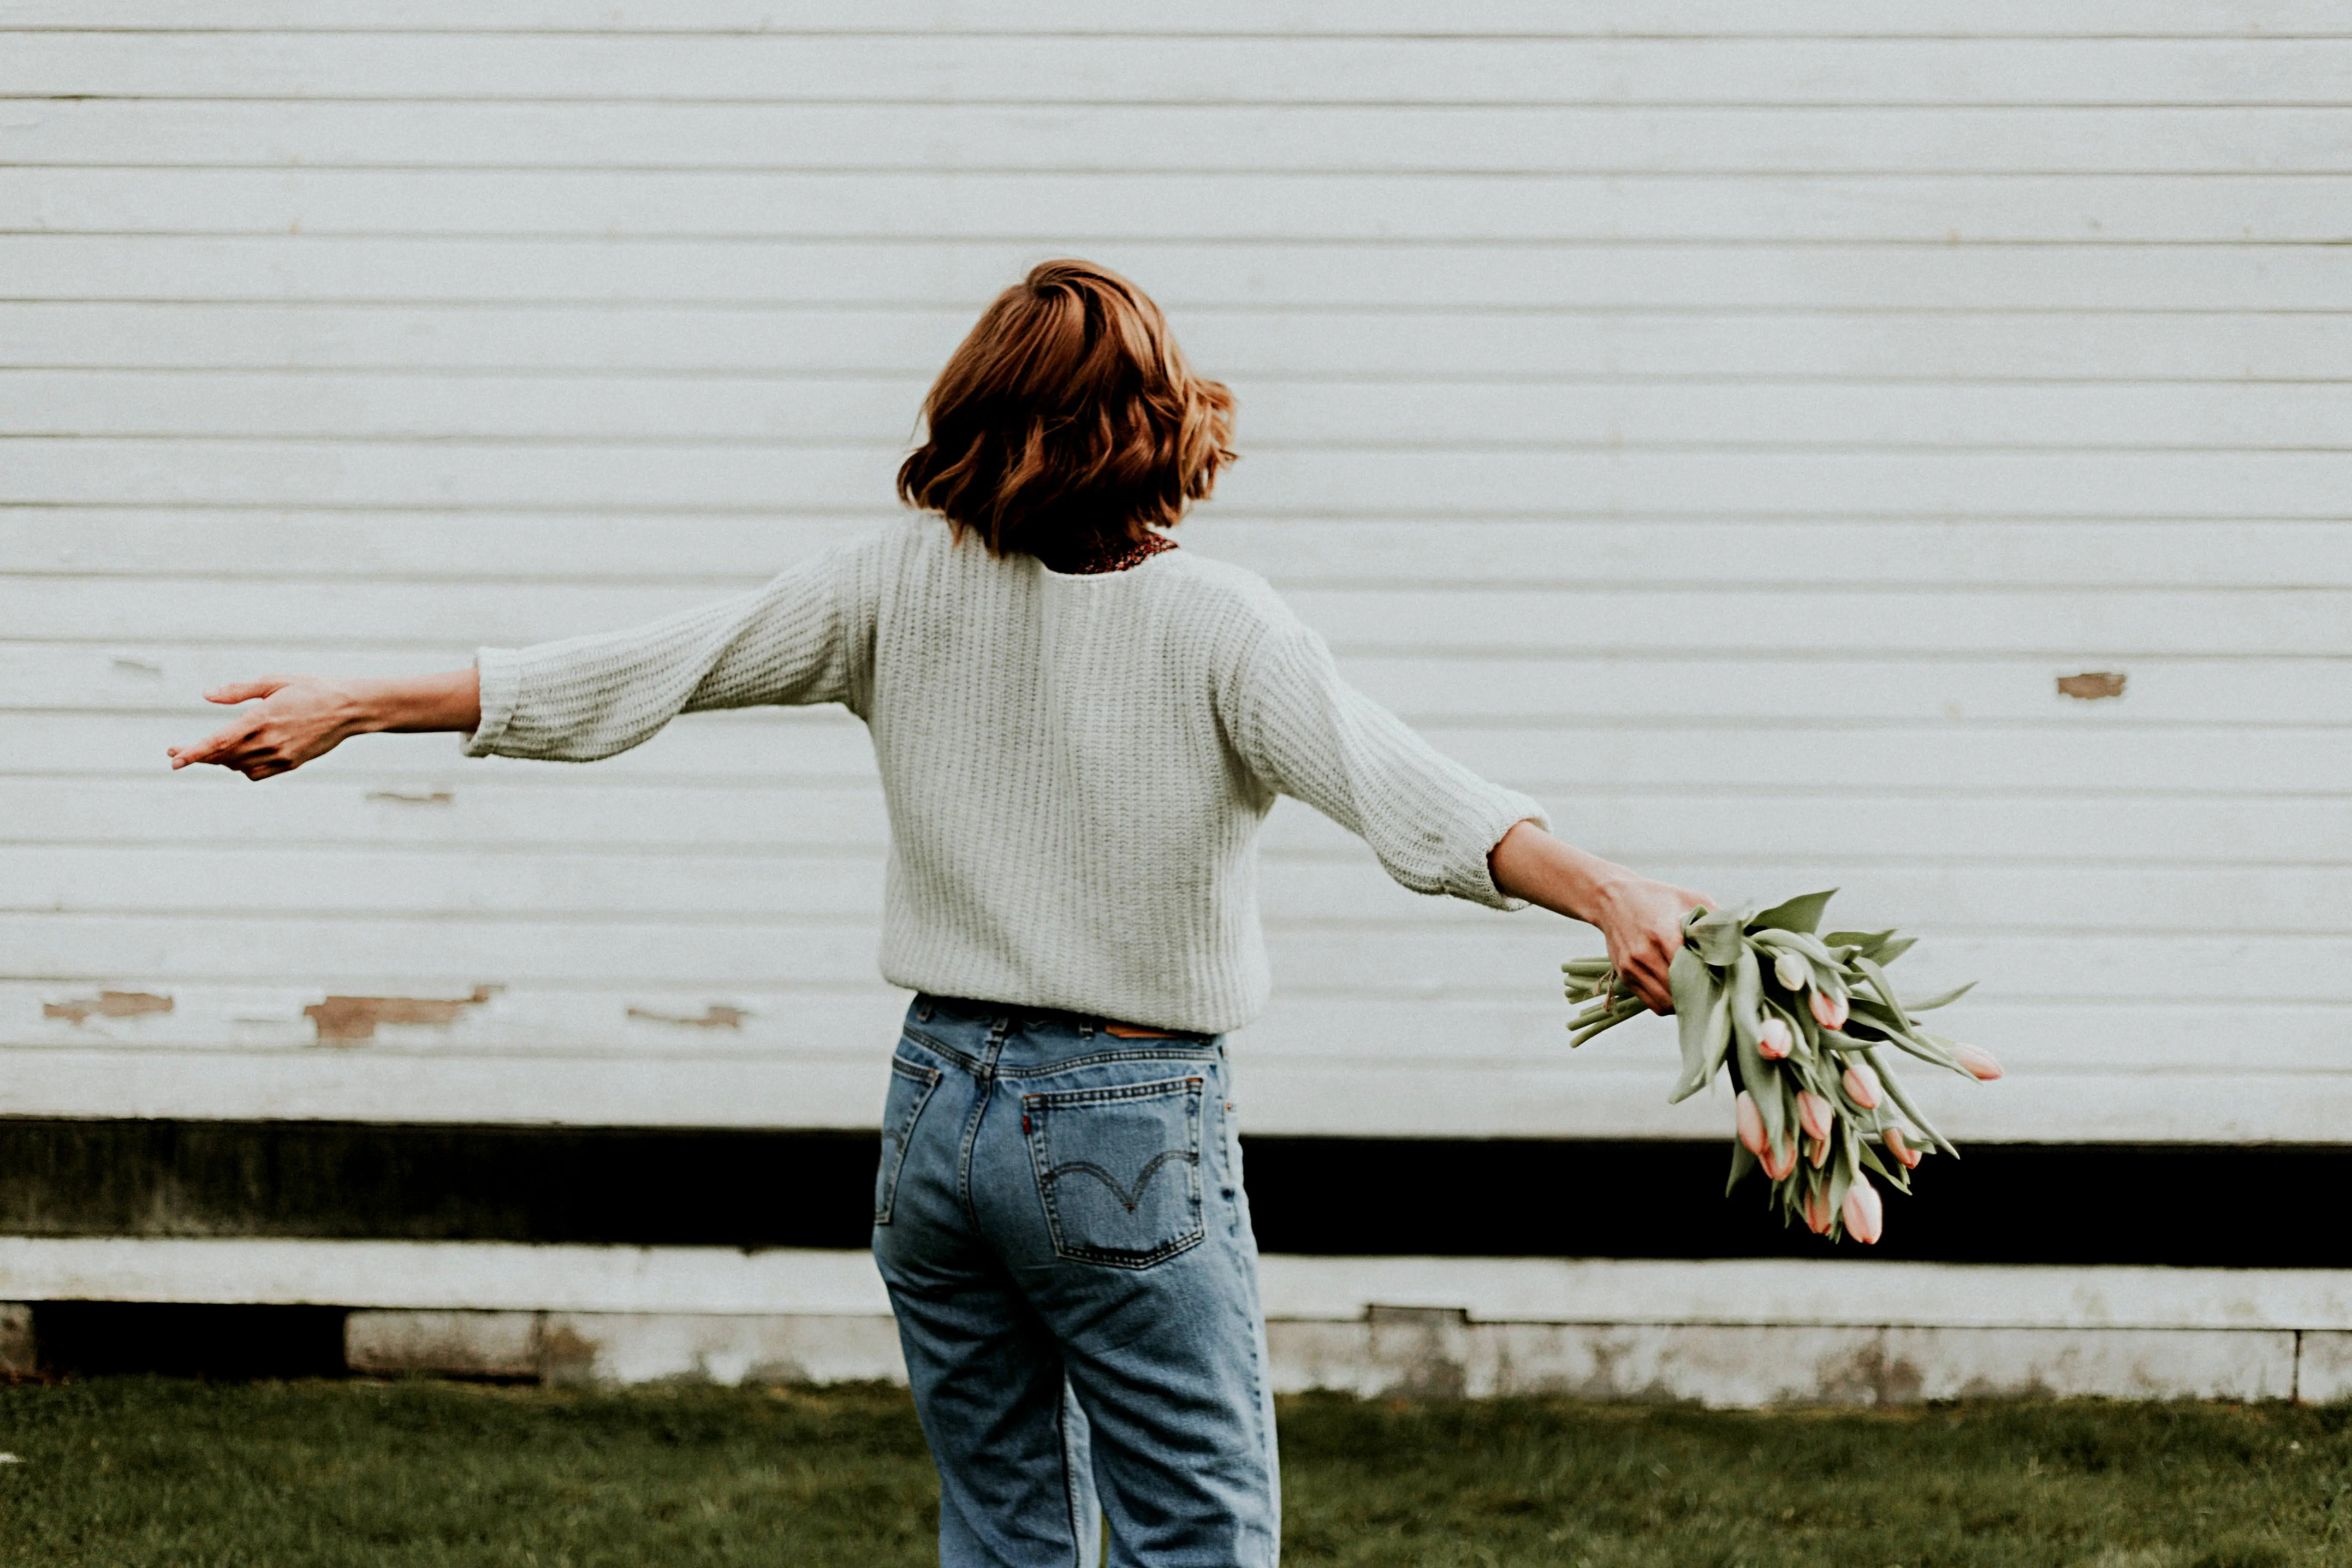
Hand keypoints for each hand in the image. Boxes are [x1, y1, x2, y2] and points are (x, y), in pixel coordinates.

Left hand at [168, 675, 363, 780]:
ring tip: (210, 750)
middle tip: (176, 751)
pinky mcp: (290, 764)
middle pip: (223, 756)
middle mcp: (270, 741)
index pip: (220, 740)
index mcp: (263, 718)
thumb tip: (206, 695)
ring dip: (219, 761)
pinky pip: (255, 773)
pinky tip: (238, 756)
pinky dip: (240, 768)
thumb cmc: (311, 689)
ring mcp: (281, 755)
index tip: (173, 759)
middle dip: (197, 755)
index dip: (194, 751)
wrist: (349, 709)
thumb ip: (238, 691)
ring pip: (237, 766)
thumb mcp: (274, 681)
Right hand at [1589, 874, 1713, 1014]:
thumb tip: (1742, 938)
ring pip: (1665, 1004)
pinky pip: (1651, 1003)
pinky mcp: (1625, 975)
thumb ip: (1715, 918)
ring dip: (1683, 1004)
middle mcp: (1644, 954)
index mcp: (1663, 934)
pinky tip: (1679, 993)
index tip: (1724, 980)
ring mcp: (1632, 968)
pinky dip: (1668, 1004)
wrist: (1610, 897)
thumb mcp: (1688, 898)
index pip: (1692, 971)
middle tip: (1715, 991)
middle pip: (1679, 992)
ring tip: (1697, 995)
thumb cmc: (1655, 896)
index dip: (1711, 980)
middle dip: (1699, 995)